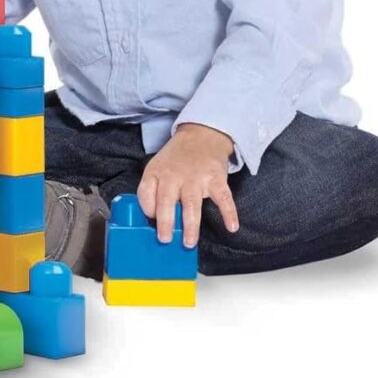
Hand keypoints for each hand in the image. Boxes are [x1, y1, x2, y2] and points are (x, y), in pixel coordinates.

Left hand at [137, 122, 239, 248]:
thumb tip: (152, 222)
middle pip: (167, 199)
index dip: (147, 208)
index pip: (146, 192)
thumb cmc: (177, 159)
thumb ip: (152, 191)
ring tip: (189, 242)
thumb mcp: (157, 167)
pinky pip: (223, 197)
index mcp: (157, 172)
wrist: (202, 135)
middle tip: (166, 240)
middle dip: (166, 222)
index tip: (150, 222)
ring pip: (192, 203)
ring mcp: (196, 177)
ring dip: (191, 224)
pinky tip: (231, 227)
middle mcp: (175, 175)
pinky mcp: (216, 178)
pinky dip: (229, 212)